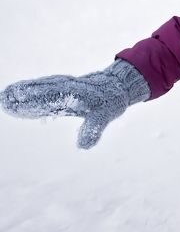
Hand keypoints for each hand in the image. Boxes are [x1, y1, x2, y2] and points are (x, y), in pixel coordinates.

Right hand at [0, 60, 149, 148]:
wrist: (116, 86)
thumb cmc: (109, 102)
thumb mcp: (104, 117)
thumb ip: (93, 130)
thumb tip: (83, 146)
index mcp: (74, 95)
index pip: (50, 98)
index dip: (33, 102)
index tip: (17, 104)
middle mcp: (66, 88)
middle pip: (41, 91)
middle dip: (22, 95)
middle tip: (3, 99)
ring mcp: (62, 86)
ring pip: (40, 88)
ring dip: (23, 91)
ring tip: (4, 97)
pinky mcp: (60, 87)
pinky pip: (43, 88)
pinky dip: (30, 91)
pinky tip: (16, 96)